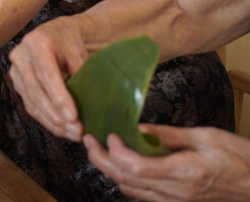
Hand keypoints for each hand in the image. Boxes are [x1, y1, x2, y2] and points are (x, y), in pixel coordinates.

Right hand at [8, 17, 89, 140]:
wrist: (56, 35)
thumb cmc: (69, 43)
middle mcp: (21, 56)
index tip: (74, 117)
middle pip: (36, 92)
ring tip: (72, 133)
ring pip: (31, 102)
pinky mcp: (18, 84)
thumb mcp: (79, 53)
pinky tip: (62, 129)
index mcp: (37, 43)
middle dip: (56, 115)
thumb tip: (91, 106)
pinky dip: (47, 120)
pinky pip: (30, 106)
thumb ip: (82, 76)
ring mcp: (16, 71)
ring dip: (52, 121)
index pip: (47, 75)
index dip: (60, 98)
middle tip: (75, 129)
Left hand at [84, 127, 249, 200]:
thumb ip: (169, 134)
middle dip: (100, 159)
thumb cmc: (240, 159)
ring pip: (130, 190)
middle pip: (125, 180)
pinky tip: (121, 164)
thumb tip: (138, 127)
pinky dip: (126, 180)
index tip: (109, 134)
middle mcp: (176, 192)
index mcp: (184, 172)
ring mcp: (176, 201)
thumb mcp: (207, 137)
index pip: (136, 167)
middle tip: (88, 140)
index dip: (115, 152)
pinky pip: (142, 195)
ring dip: (110, 170)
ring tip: (100, 149)